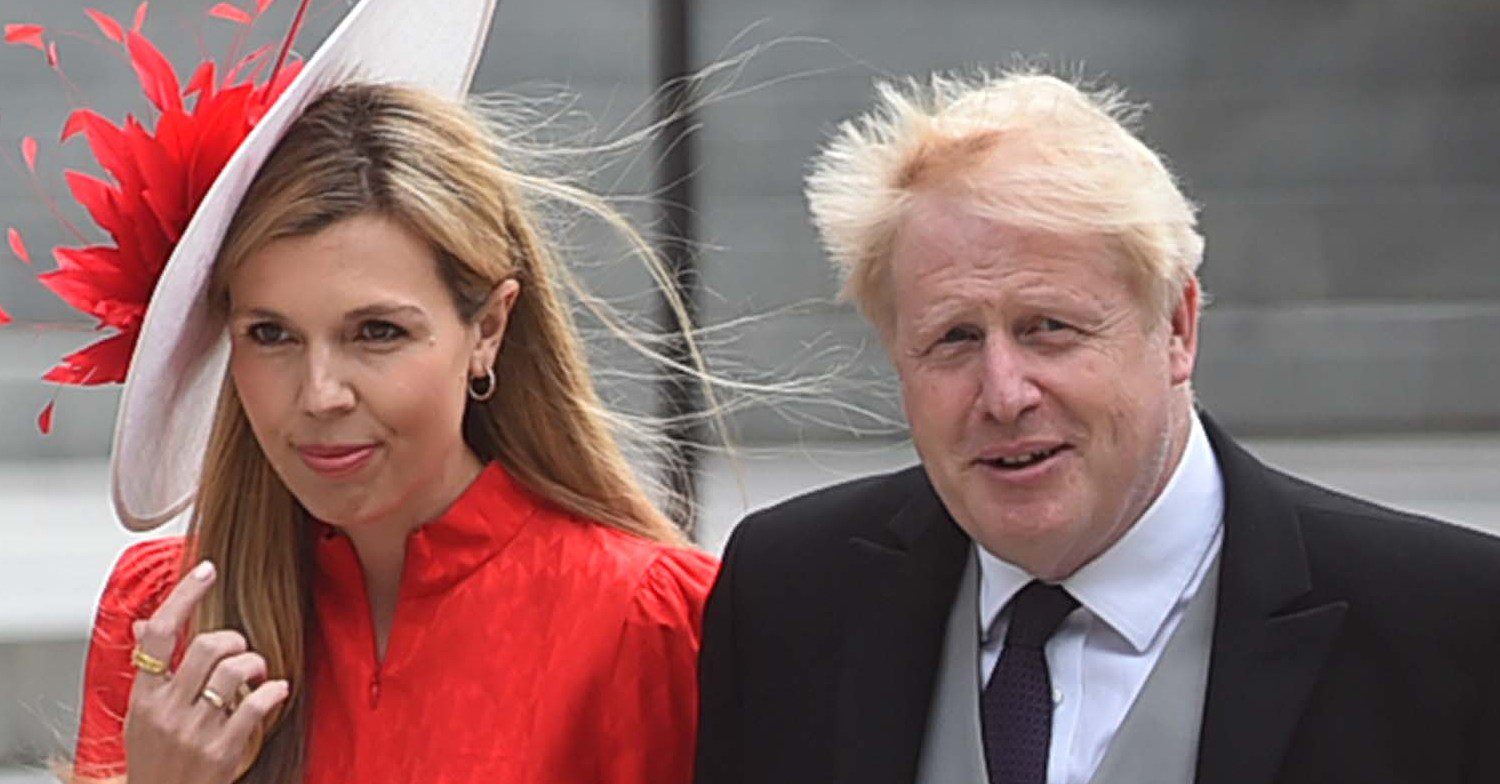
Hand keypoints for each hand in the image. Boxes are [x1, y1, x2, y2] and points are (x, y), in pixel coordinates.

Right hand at [123, 560, 290, 782]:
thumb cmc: (156, 757)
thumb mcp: (140, 715)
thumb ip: (150, 672)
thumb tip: (143, 626)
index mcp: (144, 697)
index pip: (158, 634)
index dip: (184, 595)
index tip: (206, 570)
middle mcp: (166, 711)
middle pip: (205, 646)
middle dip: (232, 639)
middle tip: (240, 650)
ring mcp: (194, 732)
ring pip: (233, 671)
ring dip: (255, 664)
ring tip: (258, 673)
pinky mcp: (222, 752)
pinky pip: (256, 705)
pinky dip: (274, 691)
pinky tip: (278, 690)